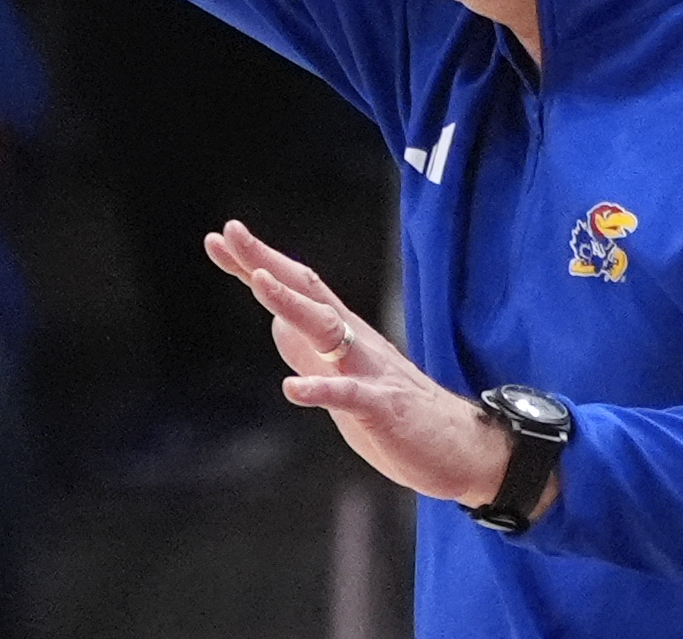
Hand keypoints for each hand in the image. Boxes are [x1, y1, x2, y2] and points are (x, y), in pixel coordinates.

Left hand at [205, 219, 549, 516]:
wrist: (463, 448)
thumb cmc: (399, 416)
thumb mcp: (342, 381)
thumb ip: (312, 350)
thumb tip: (275, 323)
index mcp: (345, 336)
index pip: (297, 289)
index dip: (256, 263)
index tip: (219, 239)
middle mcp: (356, 343)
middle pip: (307, 293)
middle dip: (266, 262)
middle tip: (230, 233)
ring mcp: (371, 372)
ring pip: (327, 329)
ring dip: (291, 304)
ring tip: (256, 281)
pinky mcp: (385, 407)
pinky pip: (350, 396)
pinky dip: (322, 389)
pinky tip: (293, 389)